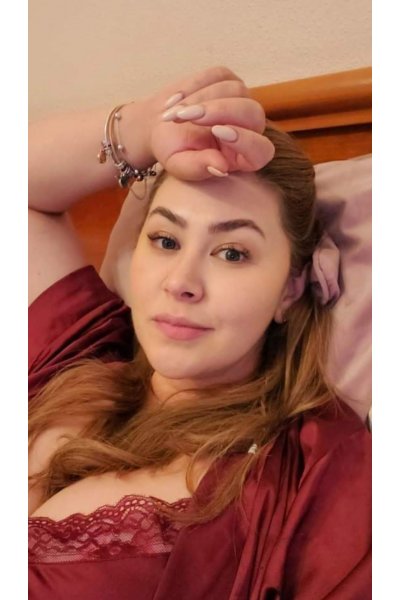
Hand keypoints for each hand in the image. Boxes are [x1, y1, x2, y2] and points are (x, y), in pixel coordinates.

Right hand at [127, 66, 274, 180]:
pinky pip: (219, 75)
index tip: (217, 132)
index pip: (261, 150)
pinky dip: (195, 85)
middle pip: (253, 112)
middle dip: (221, 111)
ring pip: (235, 90)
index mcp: (244, 157)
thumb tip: (221, 168)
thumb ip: (199, 169)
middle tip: (188, 116)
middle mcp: (250, 128)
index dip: (245, 140)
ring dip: (202, 99)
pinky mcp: (228, 80)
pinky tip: (175, 101)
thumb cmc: (173, 151)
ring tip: (174, 114)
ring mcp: (241, 100)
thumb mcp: (179, 164)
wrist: (158, 127)